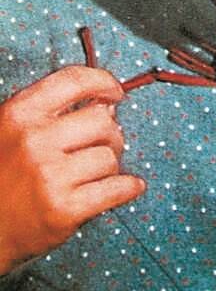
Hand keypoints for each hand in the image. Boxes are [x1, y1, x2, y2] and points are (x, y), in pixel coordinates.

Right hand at [0, 66, 144, 274]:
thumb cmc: (3, 176)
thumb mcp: (13, 131)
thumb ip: (54, 113)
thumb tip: (108, 106)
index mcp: (20, 114)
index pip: (75, 81)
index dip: (103, 82)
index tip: (115, 93)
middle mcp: (34, 140)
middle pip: (102, 120)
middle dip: (111, 133)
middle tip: (104, 145)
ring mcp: (49, 175)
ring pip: (110, 157)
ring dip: (111, 166)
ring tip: (96, 174)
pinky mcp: (63, 209)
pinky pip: (116, 188)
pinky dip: (128, 187)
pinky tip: (129, 186)